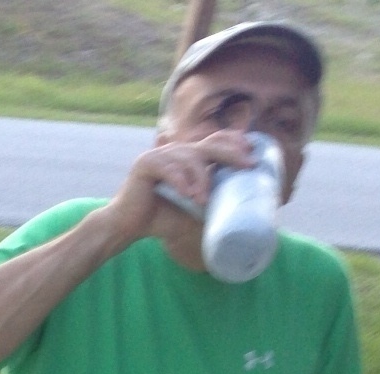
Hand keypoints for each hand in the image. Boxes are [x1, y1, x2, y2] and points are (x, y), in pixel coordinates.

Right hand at [96, 131, 255, 248]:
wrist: (126, 227)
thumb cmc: (159, 220)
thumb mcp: (191, 209)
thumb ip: (210, 202)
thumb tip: (241, 211)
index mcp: (188, 158)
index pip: (215, 140)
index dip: (235, 142)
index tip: (253, 152)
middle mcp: (176, 152)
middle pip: (209, 144)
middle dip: (231, 153)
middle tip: (248, 165)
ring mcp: (160, 155)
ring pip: (190, 158)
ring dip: (200, 179)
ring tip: (202, 200)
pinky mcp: (145, 164)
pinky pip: (169, 169)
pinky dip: (180, 181)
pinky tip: (187, 194)